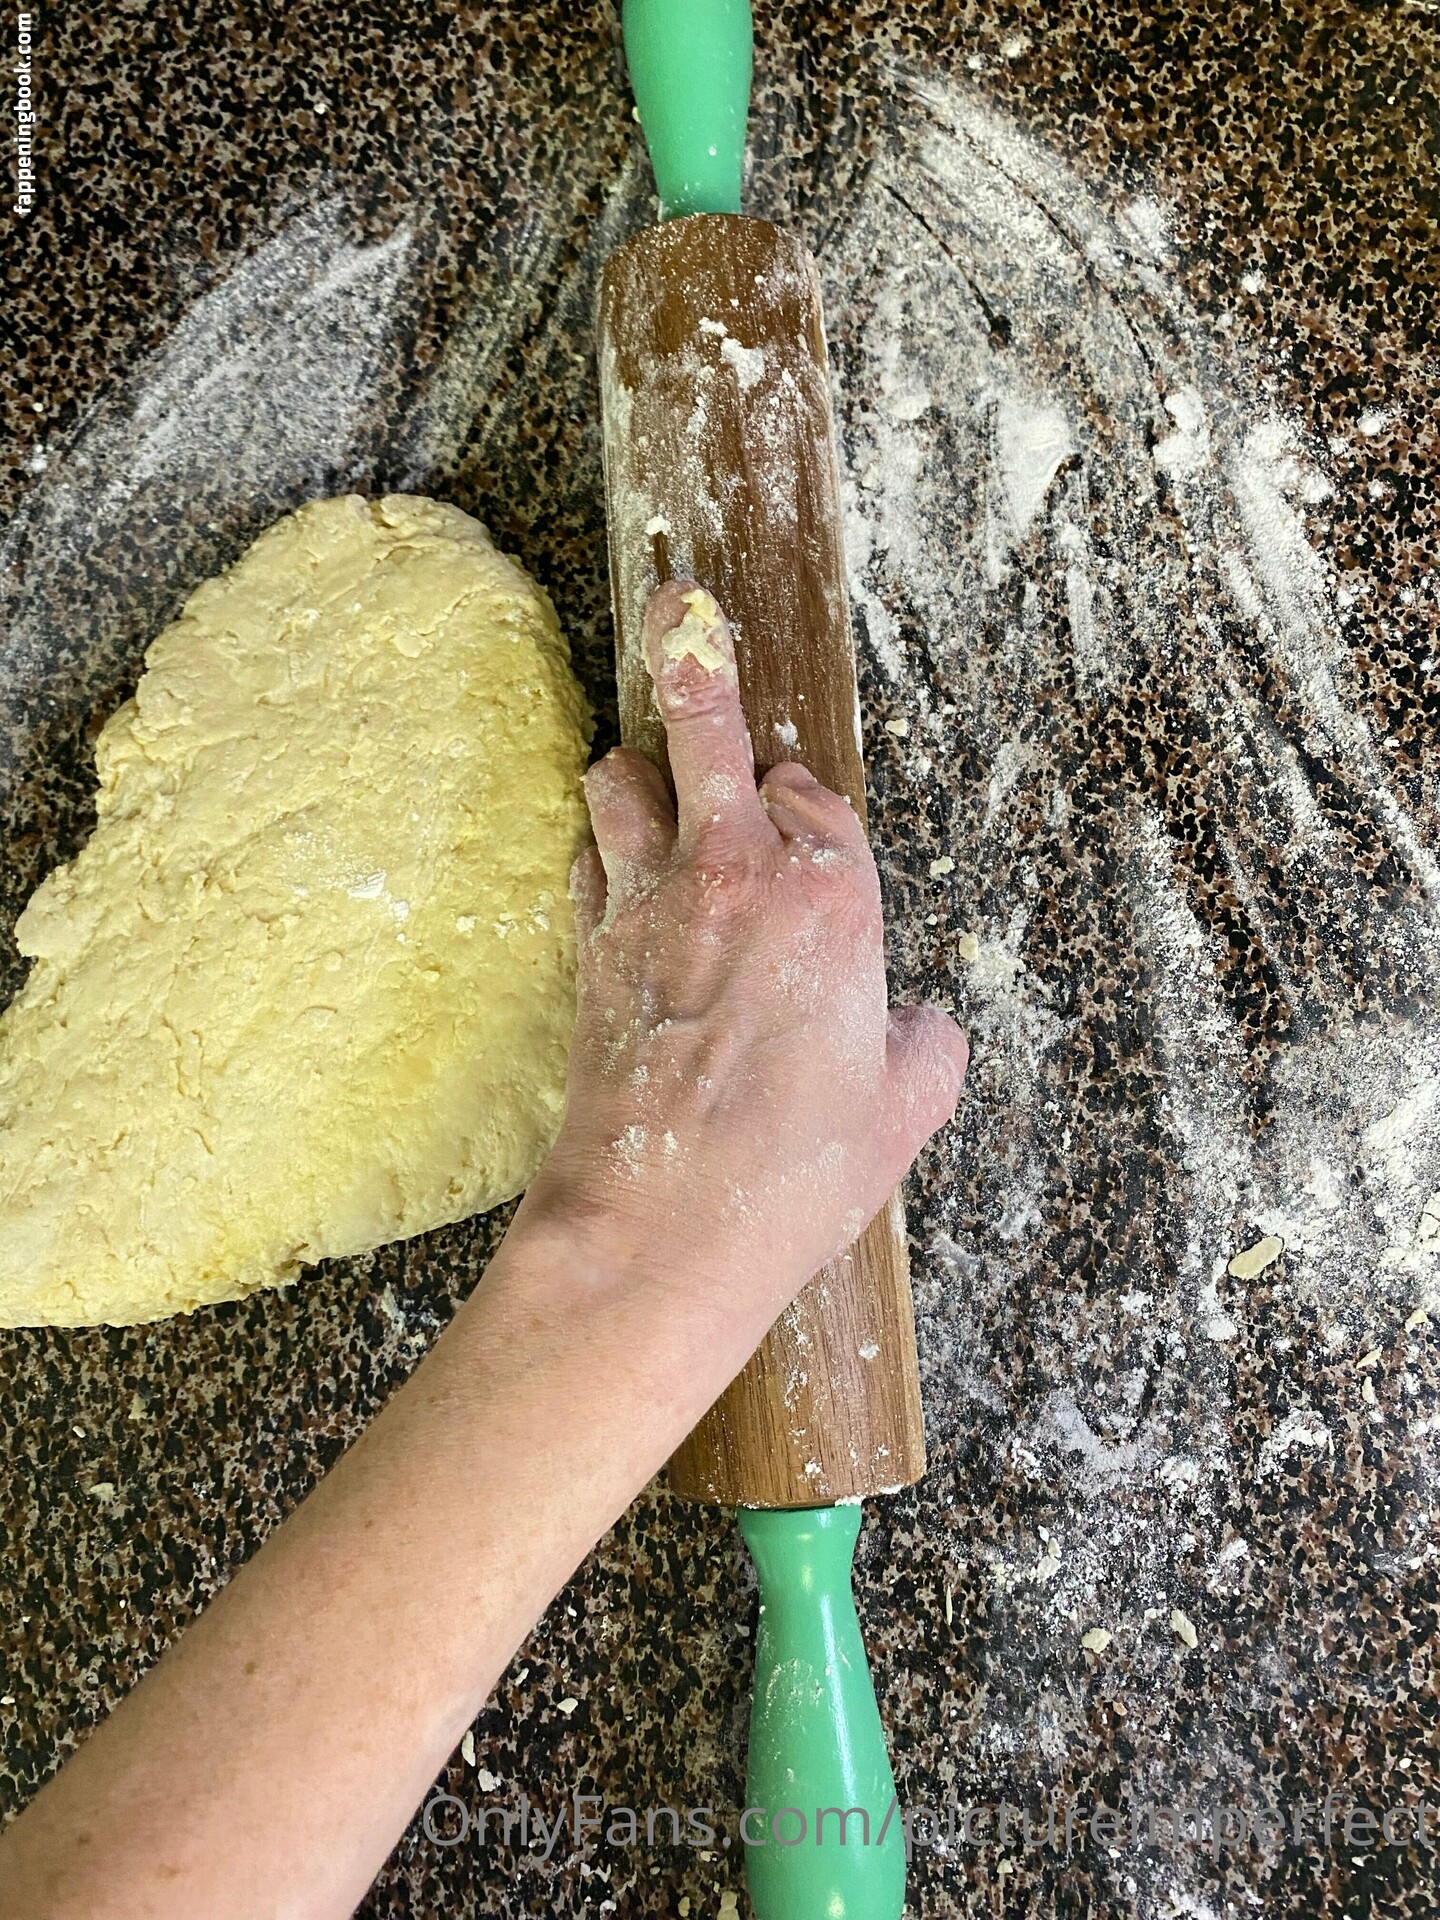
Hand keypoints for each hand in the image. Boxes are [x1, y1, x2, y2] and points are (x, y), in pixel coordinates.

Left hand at [519, 580, 967, 1357]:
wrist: (661, 1228)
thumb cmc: (794, 1174)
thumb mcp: (906, 1109)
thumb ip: (923, 1044)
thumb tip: (912, 1026)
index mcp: (833, 901)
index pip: (815, 797)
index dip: (807, 802)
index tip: (802, 815)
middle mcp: (738, 877)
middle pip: (709, 729)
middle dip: (694, 656)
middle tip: (679, 605)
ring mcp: (651, 905)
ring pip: (621, 782)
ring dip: (635, 774)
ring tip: (642, 780)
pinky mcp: (589, 947)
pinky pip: (586, 863)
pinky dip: (600, 857)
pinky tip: (614, 877)